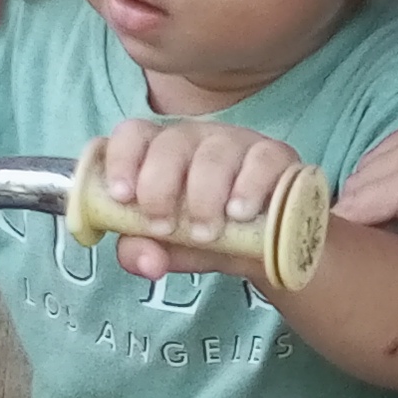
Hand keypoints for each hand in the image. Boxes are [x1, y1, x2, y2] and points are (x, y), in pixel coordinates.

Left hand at [90, 118, 310, 282]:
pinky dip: (249, 188)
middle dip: (160, 188)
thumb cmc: (206, 235)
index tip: (121, 196)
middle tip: (164, 227)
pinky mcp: (276, 155)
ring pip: (214, 153)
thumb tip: (148, 263)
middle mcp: (196, 138)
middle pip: (170, 144)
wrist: (265, 248)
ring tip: (206, 233)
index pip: (132, 134)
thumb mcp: (168, 248)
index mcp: (159, 151)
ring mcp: (237, 142)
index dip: (121, 160)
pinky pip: (262, 160)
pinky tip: (240, 214)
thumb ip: (143, 252)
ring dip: (204, 196)